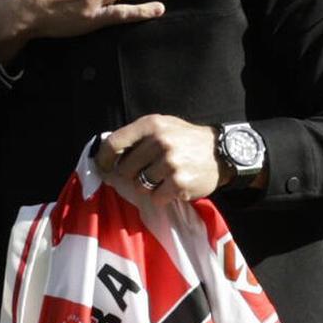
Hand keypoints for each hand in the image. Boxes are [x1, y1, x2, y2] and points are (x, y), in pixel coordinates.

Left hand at [96, 115, 228, 205]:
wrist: (221, 153)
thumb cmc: (186, 139)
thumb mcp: (163, 126)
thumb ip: (137, 137)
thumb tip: (106, 155)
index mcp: (151, 125)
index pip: (114, 142)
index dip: (103, 158)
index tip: (102, 167)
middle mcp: (159, 141)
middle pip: (125, 168)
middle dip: (133, 174)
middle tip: (148, 170)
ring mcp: (169, 163)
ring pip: (139, 185)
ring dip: (149, 185)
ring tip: (164, 177)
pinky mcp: (178, 182)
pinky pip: (155, 197)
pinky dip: (162, 196)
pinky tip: (173, 186)